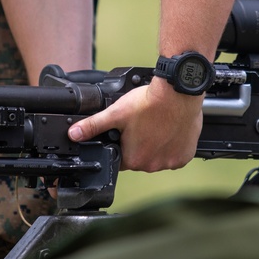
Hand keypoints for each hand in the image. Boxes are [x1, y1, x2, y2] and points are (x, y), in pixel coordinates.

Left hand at [68, 79, 202, 171]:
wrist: (177, 93)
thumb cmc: (149, 102)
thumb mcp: (116, 113)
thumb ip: (93, 125)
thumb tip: (74, 134)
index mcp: (133, 160)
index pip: (122, 158)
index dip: (123, 143)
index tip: (129, 131)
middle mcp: (152, 165)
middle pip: (141, 158)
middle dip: (141, 144)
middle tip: (144, 125)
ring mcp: (170, 162)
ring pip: (158, 156)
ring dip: (157, 145)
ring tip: (157, 125)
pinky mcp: (184, 156)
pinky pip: (175, 155)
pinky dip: (173, 146)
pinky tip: (169, 131)